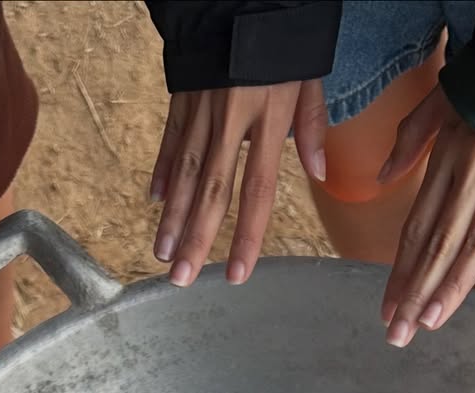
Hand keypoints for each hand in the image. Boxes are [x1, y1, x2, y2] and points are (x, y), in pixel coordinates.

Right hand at [150, 80, 326, 286]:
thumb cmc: (284, 33)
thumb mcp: (309, 74)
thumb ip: (311, 125)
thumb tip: (319, 172)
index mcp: (268, 118)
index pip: (258, 190)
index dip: (247, 235)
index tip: (237, 273)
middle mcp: (231, 119)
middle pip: (210, 191)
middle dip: (196, 239)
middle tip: (181, 278)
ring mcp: (201, 108)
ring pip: (183, 171)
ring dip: (172, 217)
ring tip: (163, 254)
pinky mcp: (182, 95)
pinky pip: (171, 140)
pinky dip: (162, 171)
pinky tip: (154, 201)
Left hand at [379, 86, 474, 344]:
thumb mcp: (439, 102)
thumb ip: (410, 140)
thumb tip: (384, 176)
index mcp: (446, 162)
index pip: (417, 229)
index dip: (400, 273)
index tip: (387, 310)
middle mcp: (474, 174)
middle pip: (440, 244)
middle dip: (416, 293)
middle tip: (399, 334)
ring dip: (454, 285)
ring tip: (432, 321)